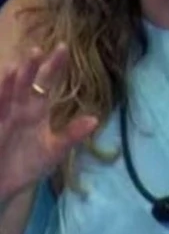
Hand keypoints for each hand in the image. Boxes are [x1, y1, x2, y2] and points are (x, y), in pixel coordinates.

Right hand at [0, 43, 96, 198]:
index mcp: (37, 111)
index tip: (62, 48)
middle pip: (26, 85)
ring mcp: (4, 117)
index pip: (46, 84)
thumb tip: (95, 119)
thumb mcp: (54, 151)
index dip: (53, 67)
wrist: (5, 185)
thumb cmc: (28, 164)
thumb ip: (72, 135)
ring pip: (7, 95)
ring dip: (11, 82)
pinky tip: (1, 87)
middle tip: (37, 49)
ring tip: (17, 65)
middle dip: (30, 69)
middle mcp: (19, 109)